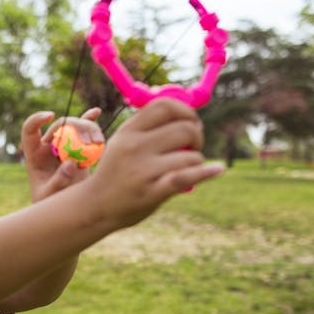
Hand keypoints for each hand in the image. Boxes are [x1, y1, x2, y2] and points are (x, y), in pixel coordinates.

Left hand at [21, 107, 104, 202]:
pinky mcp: (78, 149)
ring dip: (87, 128)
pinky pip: (84, 132)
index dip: (36, 120)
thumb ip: (57, 182)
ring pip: (74, 127)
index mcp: (34, 154)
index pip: (30, 130)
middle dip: (73, 127)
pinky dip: (90, 122)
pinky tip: (95, 112)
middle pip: (59, 126)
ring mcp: (64, 146)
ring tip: (99, 141)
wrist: (63, 208)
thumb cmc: (49, 203)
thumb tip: (71, 162)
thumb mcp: (48, 196)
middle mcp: (49, 147)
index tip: (50, 116)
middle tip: (87, 141)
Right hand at [88, 98, 223, 228]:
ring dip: (196, 162)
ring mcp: (143, 170)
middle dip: (197, 136)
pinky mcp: (152, 192)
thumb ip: (147, 127)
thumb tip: (185, 113)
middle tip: (193, 147)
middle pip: (184, 129)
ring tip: (184, 169)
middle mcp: (134, 147)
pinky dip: (206, 172)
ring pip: (191, 156)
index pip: (164, 106)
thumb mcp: (121, 143)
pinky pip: (186, 177)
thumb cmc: (116, 173)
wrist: (95, 207)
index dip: (185, 111)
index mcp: (128, 131)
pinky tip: (217, 169)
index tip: (191, 121)